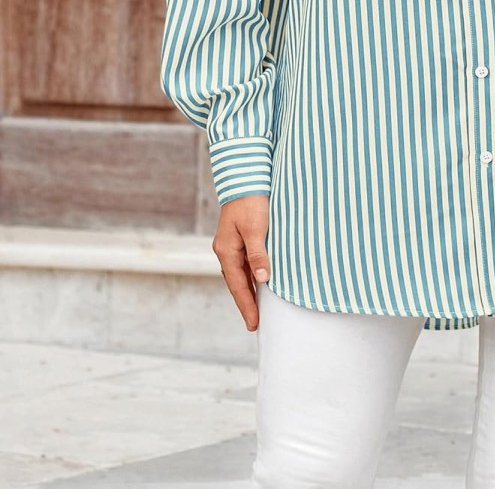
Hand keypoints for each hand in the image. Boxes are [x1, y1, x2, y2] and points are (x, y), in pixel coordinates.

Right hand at [212, 194, 270, 330]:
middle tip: (256, 323)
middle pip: (236, 283)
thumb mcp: (256, 228)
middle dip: (246, 302)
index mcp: (226, 250)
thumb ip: (258, 253)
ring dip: (249, 290)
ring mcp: (231, 244)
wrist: (245, 178)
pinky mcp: (239, 237)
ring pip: (240, 274)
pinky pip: (244, 263)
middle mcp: (226, 250)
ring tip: (258, 309)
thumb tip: (262, 278)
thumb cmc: (251, 201)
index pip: (238, 285)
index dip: (247, 305)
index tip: (254, 324)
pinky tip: (260, 282)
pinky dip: (251, 275)